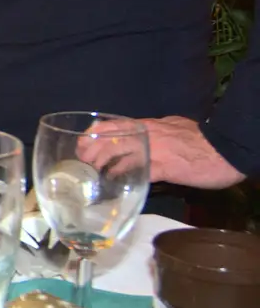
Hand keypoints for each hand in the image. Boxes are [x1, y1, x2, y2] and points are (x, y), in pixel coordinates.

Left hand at [84, 116, 244, 188]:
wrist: (225, 150)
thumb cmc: (201, 139)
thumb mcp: (174, 126)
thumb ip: (156, 130)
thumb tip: (143, 135)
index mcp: (147, 125)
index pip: (110, 126)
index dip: (91, 135)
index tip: (82, 145)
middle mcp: (145, 135)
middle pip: (106, 140)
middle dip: (89, 151)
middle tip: (84, 163)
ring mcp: (152, 151)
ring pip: (115, 155)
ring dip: (101, 165)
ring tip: (96, 174)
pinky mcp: (162, 168)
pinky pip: (135, 173)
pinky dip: (121, 177)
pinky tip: (115, 183)